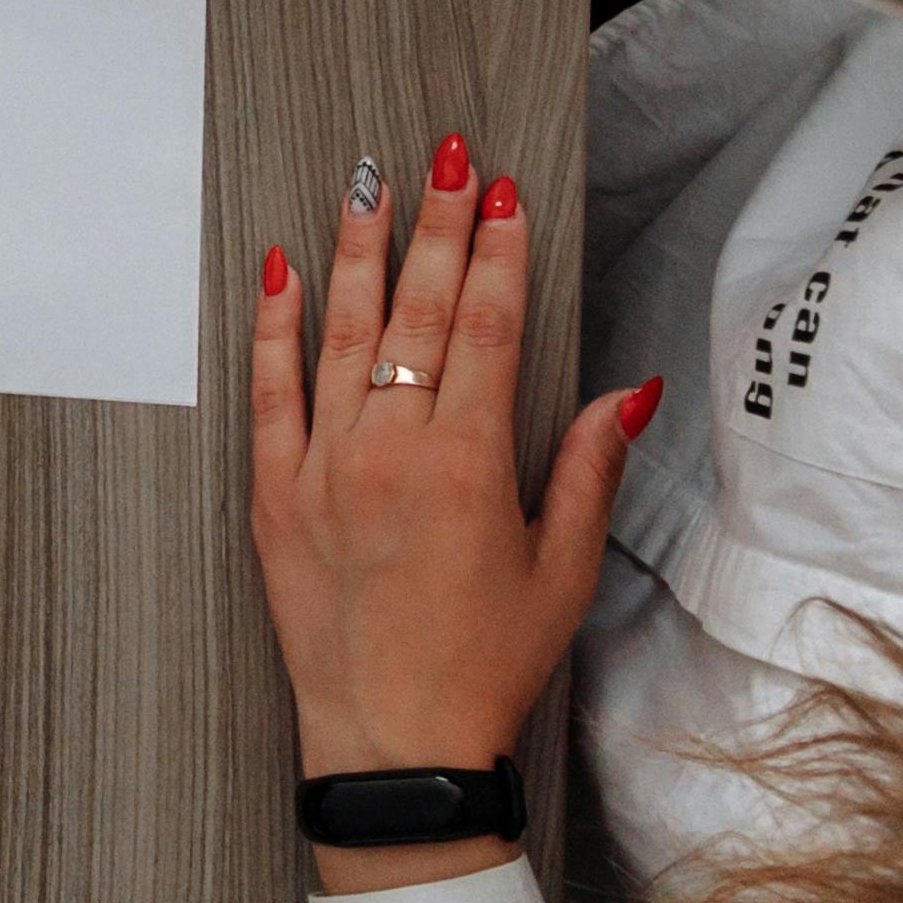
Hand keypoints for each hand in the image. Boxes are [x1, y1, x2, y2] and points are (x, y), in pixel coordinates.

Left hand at [247, 136, 652, 892]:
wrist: (392, 746)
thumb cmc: (486, 665)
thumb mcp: (563, 570)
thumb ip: (590, 469)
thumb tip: (632, 390)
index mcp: (467, 465)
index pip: (483, 326)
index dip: (496, 251)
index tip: (503, 192)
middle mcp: (390, 452)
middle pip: (416, 311)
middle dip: (435, 224)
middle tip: (447, 156)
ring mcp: (323, 469)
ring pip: (340, 334)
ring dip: (358, 250)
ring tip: (370, 182)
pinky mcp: (272, 495)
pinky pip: (270, 391)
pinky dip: (275, 326)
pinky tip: (281, 269)